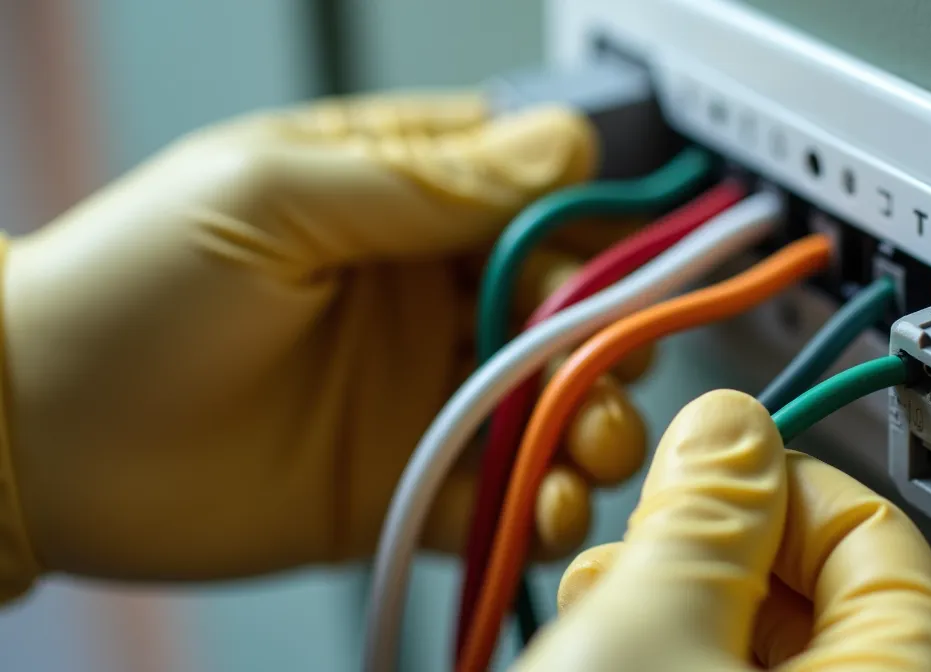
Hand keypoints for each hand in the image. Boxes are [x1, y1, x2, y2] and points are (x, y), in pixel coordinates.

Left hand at [0, 92, 650, 597]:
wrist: (36, 441)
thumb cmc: (128, 287)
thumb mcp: (274, 194)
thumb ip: (425, 179)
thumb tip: (559, 146)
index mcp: (399, 203)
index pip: (535, 201)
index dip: (595, 231)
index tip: (629, 268)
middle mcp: (423, 295)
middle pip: (560, 310)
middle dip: (606, 341)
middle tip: (614, 371)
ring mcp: (419, 393)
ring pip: (546, 404)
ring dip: (591, 427)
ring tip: (591, 449)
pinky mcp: (404, 483)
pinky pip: (498, 496)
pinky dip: (540, 509)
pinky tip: (547, 510)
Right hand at [515, 390, 930, 670]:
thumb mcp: (644, 628)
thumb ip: (704, 507)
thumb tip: (732, 422)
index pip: (879, 535)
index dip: (784, 478)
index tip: (711, 463)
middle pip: (818, 591)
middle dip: (713, 544)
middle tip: (642, 539)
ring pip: (762, 646)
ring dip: (674, 600)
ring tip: (600, 604)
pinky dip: (668, 656)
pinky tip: (601, 649)